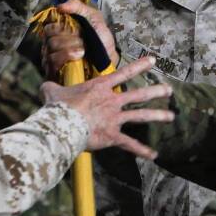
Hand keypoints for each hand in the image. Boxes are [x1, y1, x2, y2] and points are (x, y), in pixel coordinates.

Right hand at [41, 56, 173, 158]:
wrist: (61, 125)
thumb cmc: (57, 107)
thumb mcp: (52, 91)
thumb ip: (51, 87)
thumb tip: (44, 86)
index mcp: (100, 87)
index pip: (123, 73)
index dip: (139, 66)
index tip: (153, 60)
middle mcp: (111, 101)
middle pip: (139, 94)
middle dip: (156, 91)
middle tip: (168, 90)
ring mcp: (114, 118)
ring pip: (141, 116)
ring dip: (157, 116)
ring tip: (171, 116)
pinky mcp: (112, 135)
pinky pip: (130, 144)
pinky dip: (142, 150)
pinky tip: (154, 154)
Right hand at [42, 0, 118, 78]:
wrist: (109, 60)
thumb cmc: (101, 40)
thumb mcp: (93, 18)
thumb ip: (78, 7)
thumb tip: (60, 6)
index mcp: (58, 31)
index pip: (49, 26)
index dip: (62, 26)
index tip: (76, 29)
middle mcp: (51, 44)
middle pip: (49, 37)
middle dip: (69, 38)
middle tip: (82, 41)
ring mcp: (51, 59)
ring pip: (50, 49)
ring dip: (69, 48)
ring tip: (83, 51)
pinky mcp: (53, 72)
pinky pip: (51, 62)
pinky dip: (66, 57)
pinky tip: (78, 57)